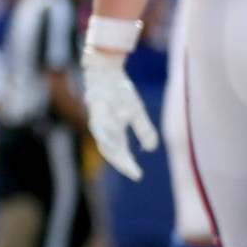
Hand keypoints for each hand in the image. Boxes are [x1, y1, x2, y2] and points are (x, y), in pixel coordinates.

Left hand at [82, 47, 157, 179]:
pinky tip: (112, 138)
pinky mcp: (95, 104)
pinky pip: (98, 120)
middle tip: (132, 172)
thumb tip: (151, 149)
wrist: (108, 70)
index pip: (118, 153)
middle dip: (120, 162)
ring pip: (102, 137)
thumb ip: (143, 130)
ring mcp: (98, 116)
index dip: (126, 165)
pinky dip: (104, 131)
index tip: (138, 176)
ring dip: (112, 149)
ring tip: (122, 161)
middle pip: (109, 150)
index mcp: (112, 131)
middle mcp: (103, 127)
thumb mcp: (136, 112)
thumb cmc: (119, 92)